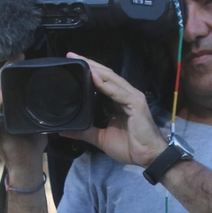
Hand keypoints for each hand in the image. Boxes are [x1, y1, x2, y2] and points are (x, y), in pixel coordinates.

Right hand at [0, 56, 46, 183]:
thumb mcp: (33, 119)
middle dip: (4, 70)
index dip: (6, 70)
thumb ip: (34, 105)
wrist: (28, 165)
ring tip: (10, 66)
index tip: (18, 58)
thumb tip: (47, 91)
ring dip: (0, 79)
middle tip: (16, 57)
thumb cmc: (31, 144)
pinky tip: (4, 90)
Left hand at [59, 54, 168, 168]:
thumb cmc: (130, 146)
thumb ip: (84, 131)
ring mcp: (132, 98)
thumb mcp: (101, 138)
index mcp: (118, 100)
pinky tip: (95, 77)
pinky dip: (106, 85)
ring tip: (82, 61)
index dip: (90, 71)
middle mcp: (126, 95)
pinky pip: (118, 92)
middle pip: (106, 75)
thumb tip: (64, 130)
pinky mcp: (136, 104)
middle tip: (73, 55)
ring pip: (112, 79)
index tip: (73, 63)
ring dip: (96, 69)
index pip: (103, 80)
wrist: (148, 157)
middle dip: (90, 64)